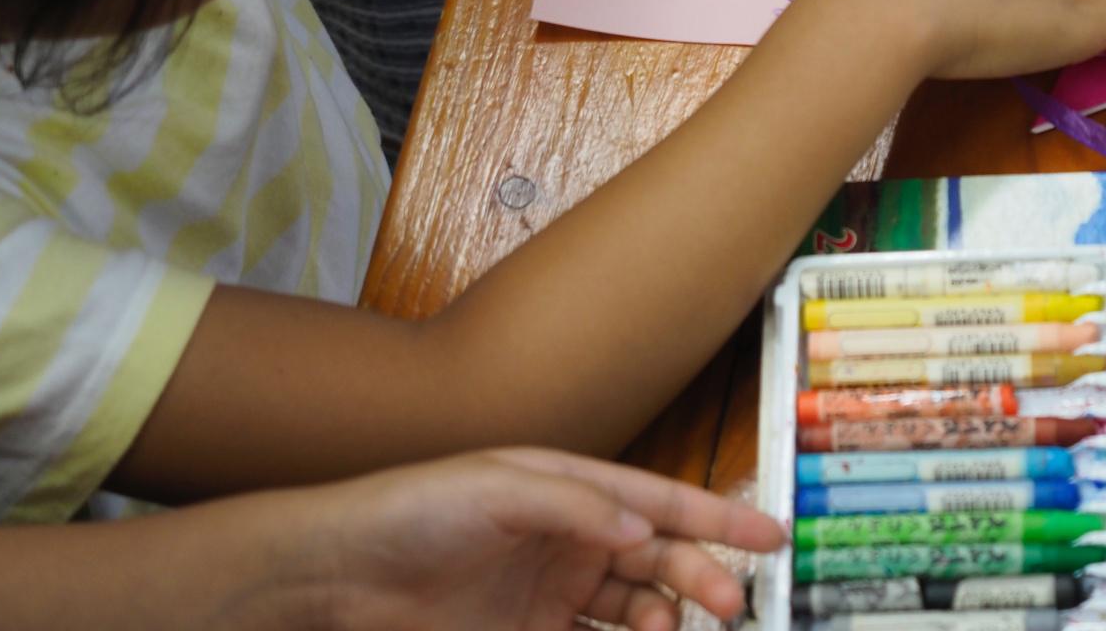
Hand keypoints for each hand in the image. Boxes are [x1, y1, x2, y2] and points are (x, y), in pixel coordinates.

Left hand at [280, 449, 784, 630]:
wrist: (336, 574)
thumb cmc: (412, 509)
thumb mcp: (496, 488)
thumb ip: (573, 505)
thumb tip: (640, 529)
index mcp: (570, 490)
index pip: (659, 501)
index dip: (717, 516)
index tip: (769, 536)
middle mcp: (568, 540)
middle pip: (657, 559)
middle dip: (701, 578)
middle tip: (730, 604)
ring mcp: (549, 594)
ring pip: (634, 609)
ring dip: (664, 620)